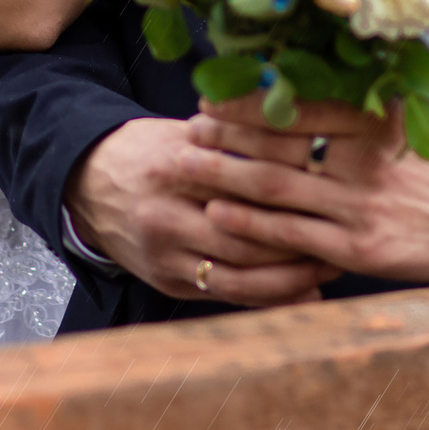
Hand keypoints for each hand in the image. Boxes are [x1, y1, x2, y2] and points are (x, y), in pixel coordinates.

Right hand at [66, 117, 342, 305]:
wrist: (86, 184)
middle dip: (298, 239)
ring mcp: (164, 254)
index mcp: (173, 167)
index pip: (244, 182)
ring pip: (239, 274)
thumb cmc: (152, 151)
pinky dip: (267, 297)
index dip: (292, 191)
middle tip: (342, 235)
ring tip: (330, 264)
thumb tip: (302, 135)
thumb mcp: (187, 132)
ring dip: (290, 275)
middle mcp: (166, 214)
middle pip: (245, 234)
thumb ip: (237, 136)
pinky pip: (225, 295)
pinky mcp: (166, 281)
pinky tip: (303, 291)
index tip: (332, 191)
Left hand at [184, 94, 428, 284]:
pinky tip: (219, 212)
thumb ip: (360, 102)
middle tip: (188, 130)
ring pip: (276, 189)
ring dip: (224, 176)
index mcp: (378, 119)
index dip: (251, 100)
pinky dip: (251, 223)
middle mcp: (366, 161)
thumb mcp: (410, 117)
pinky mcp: (357, 248)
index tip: (214, 94)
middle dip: (225, 137)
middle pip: (278, 145)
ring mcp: (360, 207)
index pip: (301, 104)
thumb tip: (300, 74)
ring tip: (185, 167)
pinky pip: (292, 234)